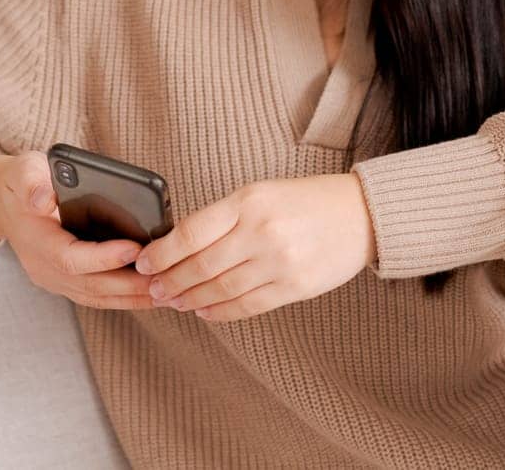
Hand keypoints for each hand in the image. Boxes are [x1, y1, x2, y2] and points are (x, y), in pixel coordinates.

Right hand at [0, 152, 158, 310]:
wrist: (6, 204)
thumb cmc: (22, 183)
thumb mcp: (23, 172)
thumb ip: (32, 182)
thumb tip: (42, 198)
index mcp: (35, 242)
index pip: (71, 259)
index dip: (104, 257)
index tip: (137, 248)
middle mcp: (44, 269)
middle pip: (91, 286)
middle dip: (130, 284)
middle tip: (166, 278)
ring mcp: (55, 281)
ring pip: (98, 297)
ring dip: (133, 297)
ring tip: (169, 291)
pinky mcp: (68, 284)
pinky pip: (99, 296)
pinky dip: (126, 297)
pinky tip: (154, 293)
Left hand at [133, 173, 375, 322]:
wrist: (360, 215)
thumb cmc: (306, 201)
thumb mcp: (261, 193)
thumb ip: (224, 218)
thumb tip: (179, 245)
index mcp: (250, 202)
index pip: (191, 232)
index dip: (162, 253)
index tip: (145, 261)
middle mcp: (263, 232)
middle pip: (201, 266)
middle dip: (170, 281)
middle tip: (153, 288)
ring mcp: (280, 263)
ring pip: (220, 290)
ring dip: (190, 299)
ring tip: (175, 301)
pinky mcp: (295, 288)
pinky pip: (247, 306)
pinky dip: (220, 312)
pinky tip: (205, 311)